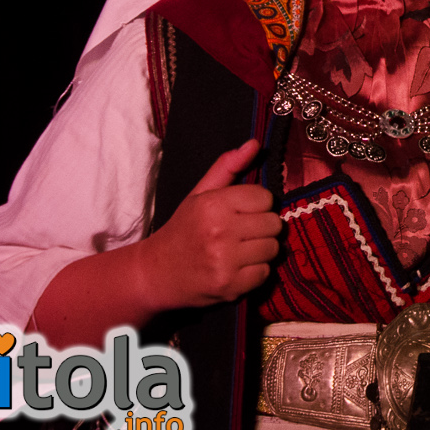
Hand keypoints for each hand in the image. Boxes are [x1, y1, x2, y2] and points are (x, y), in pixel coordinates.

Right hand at [141, 139, 281, 309]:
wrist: (155, 273)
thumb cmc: (183, 230)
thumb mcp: (200, 194)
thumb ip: (228, 167)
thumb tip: (255, 143)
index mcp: (213, 205)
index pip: (265, 198)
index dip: (256, 205)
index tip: (240, 213)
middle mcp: (219, 231)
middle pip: (274, 224)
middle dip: (262, 228)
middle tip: (241, 234)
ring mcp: (225, 261)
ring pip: (273, 249)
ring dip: (261, 251)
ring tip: (239, 251)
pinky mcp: (230, 286)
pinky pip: (265, 273)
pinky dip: (255, 273)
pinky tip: (236, 269)